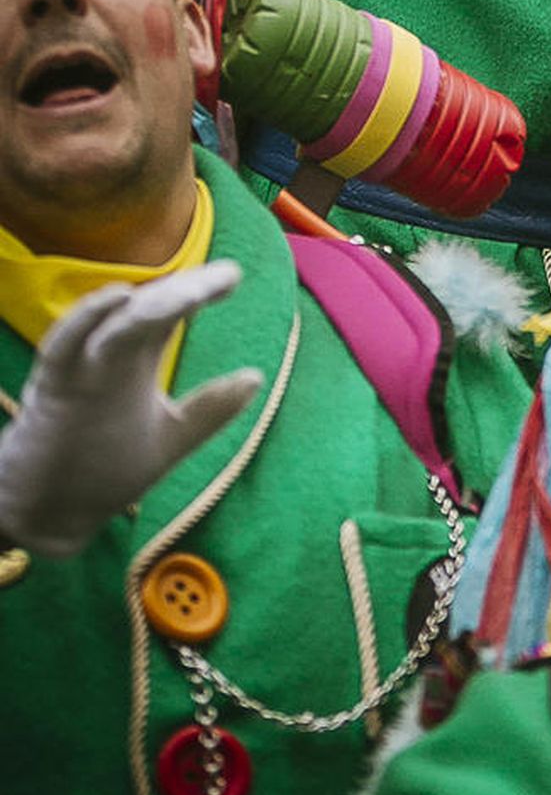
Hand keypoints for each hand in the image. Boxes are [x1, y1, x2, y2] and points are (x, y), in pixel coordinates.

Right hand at [0, 263, 261, 555]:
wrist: (49, 518)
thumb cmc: (104, 473)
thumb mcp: (169, 438)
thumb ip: (208, 410)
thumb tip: (256, 376)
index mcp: (135, 363)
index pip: (168, 314)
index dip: (198, 292)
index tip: (233, 277)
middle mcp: (109, 359)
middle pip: (148, 310)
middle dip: (184, 291)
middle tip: (226, 276)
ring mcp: (80, 372)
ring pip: (114, 323)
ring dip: (151, 303)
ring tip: (193, 289)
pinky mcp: (52, 392)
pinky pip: (63, 347)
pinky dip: (85, 319)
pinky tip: (117, 297)